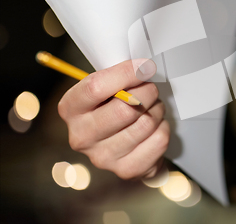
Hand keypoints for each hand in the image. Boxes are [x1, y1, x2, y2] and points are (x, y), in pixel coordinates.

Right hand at [57, 59, 168, 179]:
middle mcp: (81, 136)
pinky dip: (163, 128)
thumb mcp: (109, 87)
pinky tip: (155, 127)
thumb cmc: (116, 106)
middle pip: (125, 109)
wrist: (126, 144)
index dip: (126, 74)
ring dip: (157, 110)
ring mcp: (102, 158)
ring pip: (146, 123)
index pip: (96, 87)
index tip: (145, 66)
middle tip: (152, 89)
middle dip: (147, 93)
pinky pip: (158, 140)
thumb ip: (119, 77)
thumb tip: (144, 68)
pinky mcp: (126, 170)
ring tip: (152, 108)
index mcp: (71, 109)